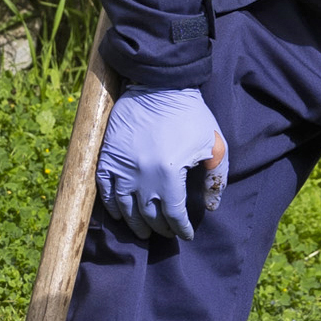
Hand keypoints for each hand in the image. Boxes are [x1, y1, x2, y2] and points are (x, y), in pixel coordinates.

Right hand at [95, 86, 226, 239]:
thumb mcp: (214, 145)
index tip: (185, 235)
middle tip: (165, 233)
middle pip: (148, 215)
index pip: (174, 214)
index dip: (180, 228)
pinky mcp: (107, 157)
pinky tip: (119, 214)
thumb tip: (210, 206)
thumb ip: (215, 178)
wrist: (158, 86)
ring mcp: (121, 168)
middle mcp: (142, 176)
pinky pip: (105, 190)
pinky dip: (111, 206)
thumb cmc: (191, 115)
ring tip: (142, 231)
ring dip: (135, 223)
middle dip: (159, 228)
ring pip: (125, 208)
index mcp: (169, 174)